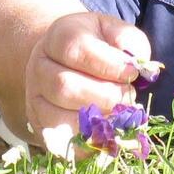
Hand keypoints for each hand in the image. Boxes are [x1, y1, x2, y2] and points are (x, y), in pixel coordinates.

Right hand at [23, 12, 149, 145]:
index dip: (108, 64)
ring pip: (58, 117)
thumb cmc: (97, 44)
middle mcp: (39, 67)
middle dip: (106, 96)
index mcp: (59, 36)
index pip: (76, 50)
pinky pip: (60, 143)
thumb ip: (128, 40)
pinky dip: (87, 143)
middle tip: (129, 96)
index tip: (132, 73)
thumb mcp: (113, 31)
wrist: (64, 60)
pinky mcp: (41, 126)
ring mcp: (35, 99)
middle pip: (65, 86)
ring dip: (97, 120)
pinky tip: (107, 133)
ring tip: (119, 114)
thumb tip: (137, 63)